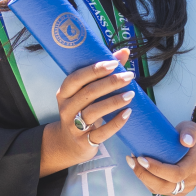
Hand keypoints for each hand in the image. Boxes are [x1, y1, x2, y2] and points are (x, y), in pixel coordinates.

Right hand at [40, 48, 134, 177]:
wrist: (68, 143)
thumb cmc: (80, 109)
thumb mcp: (85, 92)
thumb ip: (103, 72)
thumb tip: (124, 52)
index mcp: (65, 92)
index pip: (77, 78)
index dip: (95, 70)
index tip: (114, 63)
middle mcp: (67, 108)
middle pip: (88, 93)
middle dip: (110, 83)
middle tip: (129, 76)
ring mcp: (74, 126)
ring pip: (94, 111)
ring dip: (114, 101)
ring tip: (131, 94)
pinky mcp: (85, 141)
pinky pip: (102, 132)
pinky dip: (116, 123)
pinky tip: (128, 113)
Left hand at [125, 121, 195, 195]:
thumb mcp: (195, 128)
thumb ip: (189, 132)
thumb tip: (184, 140)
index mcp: (195, 165)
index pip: (176, 174)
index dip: (157, 169)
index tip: (141, 158)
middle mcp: (191, 180)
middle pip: (165, 186)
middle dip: (145, 175)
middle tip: (131, 160)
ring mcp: (186, 187)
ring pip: (161, 190)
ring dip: (144, 178)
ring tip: (132, 162)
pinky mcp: (180, 189)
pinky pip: (162, 190)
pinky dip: (148, 182)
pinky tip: (139, 169)